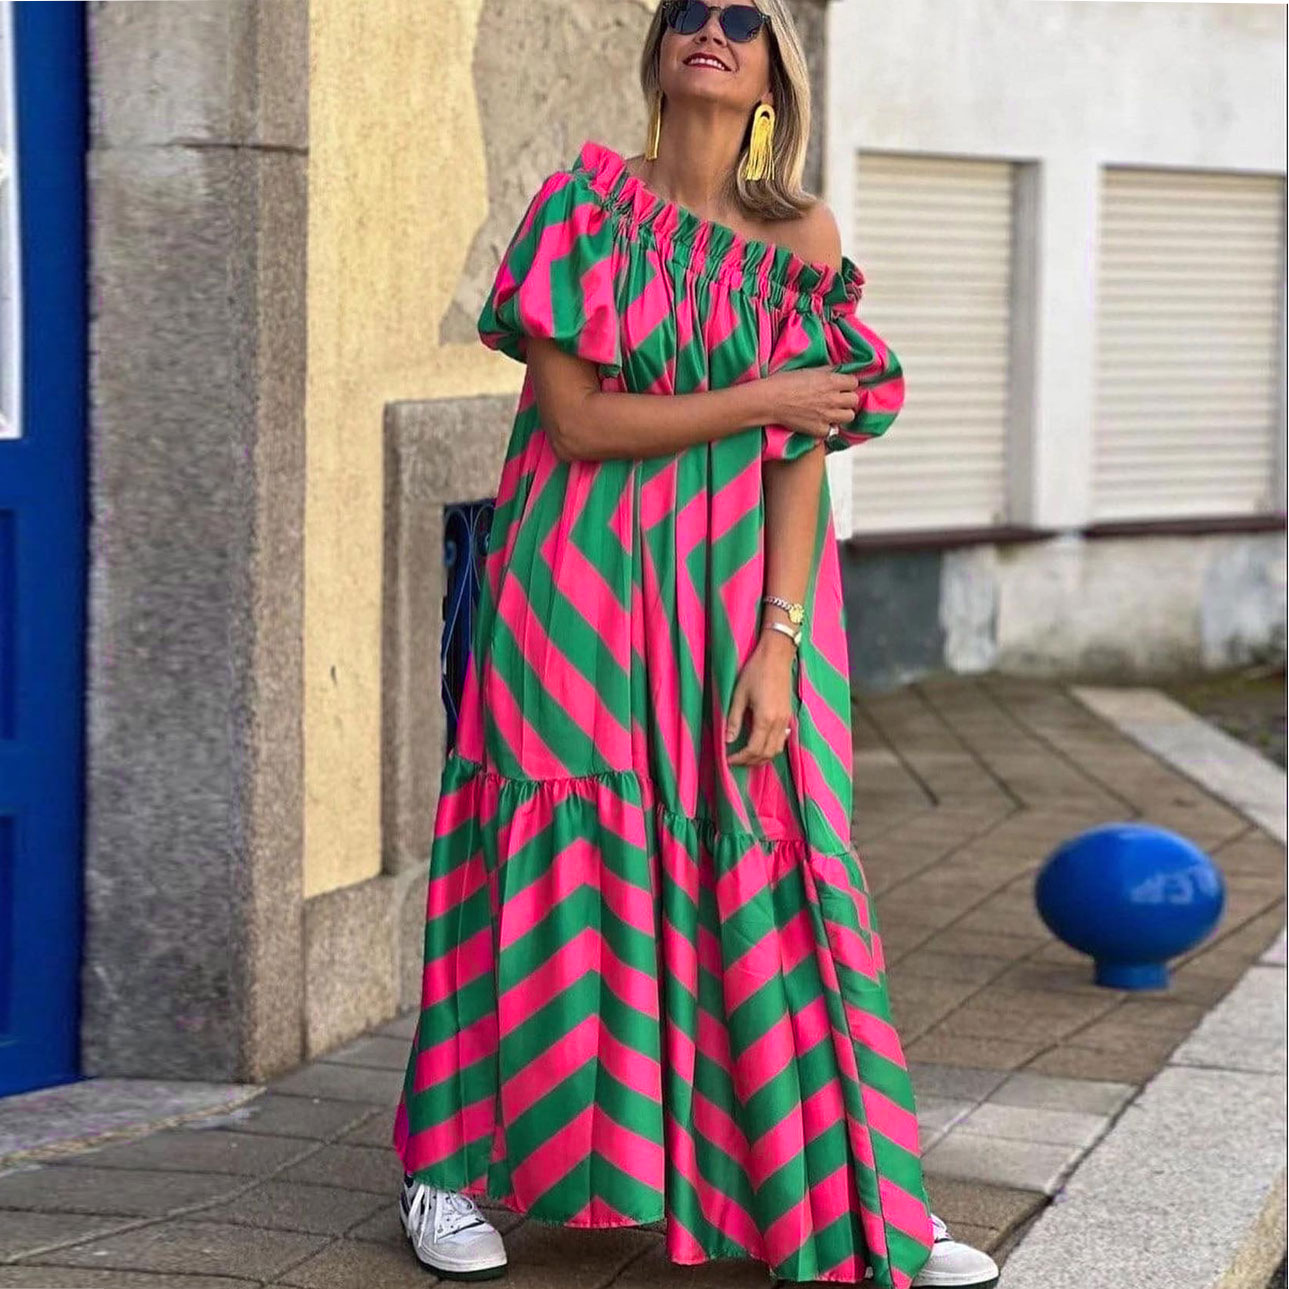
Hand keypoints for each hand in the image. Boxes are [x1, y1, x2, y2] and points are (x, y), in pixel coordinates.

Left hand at [725, 631, 796, 766]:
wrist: (777, 656)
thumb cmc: (755, 671)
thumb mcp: (739, 695)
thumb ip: (733, 719)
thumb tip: (727, 740)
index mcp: (765, 718)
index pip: (753, 749)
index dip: (740, 758)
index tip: (728, 760)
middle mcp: (779, 722)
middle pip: (767, 754)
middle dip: (750, 761)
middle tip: (735, 761)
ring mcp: (786, 719)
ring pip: (777, 749)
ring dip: (762, 757)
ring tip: (747, 757)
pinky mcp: (789, 715)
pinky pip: (782, 740)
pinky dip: (771, 748)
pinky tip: (761, 745)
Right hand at [762, 367, 860, 439]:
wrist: (769, 401)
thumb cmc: (783, 383)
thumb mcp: (808, 370)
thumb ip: (826, 371)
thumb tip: (837, 371)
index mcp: (831, 381)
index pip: (854, 382)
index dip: (847, 384)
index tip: (841, 386)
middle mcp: (832, 399)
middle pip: (854, 400)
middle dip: (847, 399)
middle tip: (837, 399)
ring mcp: (827, 416)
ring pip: (849, 416)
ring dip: (842, 413)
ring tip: (832, 411)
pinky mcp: (819, 429)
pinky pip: (833, 430)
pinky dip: (828, 427)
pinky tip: (819, 421)